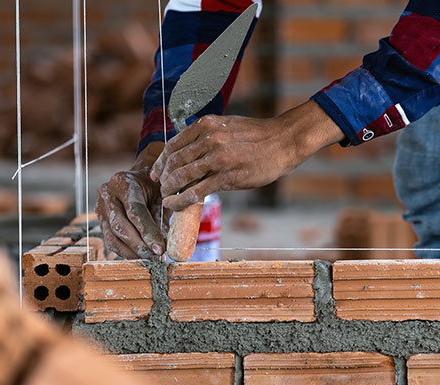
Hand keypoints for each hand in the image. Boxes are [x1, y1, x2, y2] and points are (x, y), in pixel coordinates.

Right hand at [96, 143, 167, 258]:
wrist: (140, 180)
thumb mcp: (162, 196)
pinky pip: (111, 242)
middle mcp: (107, 194)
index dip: (148, 232)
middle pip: (120, 226)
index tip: (160, 249)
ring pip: (112, 238)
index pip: (135, 211)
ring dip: (132, 253)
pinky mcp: (100, 221)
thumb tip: (165, 246)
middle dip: (139, 246)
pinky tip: (141, 256)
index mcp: (123, 182)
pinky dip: (126, 252)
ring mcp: (100, 208)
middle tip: (155, 257)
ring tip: (150, 259)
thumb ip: (162, 218)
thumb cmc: (154, 187)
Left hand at [150, 100, 343, 211]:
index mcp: (206, 125)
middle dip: (163, 178)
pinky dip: (181, 200)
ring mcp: (217, 158)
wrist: (283, 141)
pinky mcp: (227, 176)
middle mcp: (208, 139)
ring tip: (167, 198)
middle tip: (161, 188)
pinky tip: (175, 205)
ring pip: (181, 177)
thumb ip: (208, 137)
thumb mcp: (228, 127)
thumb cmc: (258, 136)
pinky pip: (197, 191)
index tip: (157, 172)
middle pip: (174, 161)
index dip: (161, 161)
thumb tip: (191, 153)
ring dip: (169, 190)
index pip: (173, 145)